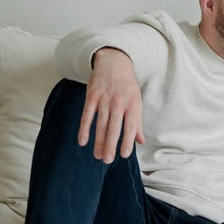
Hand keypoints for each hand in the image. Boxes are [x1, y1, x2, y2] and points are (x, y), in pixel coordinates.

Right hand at [78, 48, 144, 163]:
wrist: (114, 62)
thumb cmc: (127, 86)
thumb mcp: (136, 101)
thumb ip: (137, 122)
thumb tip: (140, 141)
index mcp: (133, 104)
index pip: (131, 125)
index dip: (127, 140)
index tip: (124, 155)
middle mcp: (119, 102)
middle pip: (114, 127)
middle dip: (110, 145)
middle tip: (107, 160)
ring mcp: (104, 99)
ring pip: (100, 124)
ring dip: (98, 141)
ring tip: (97, 155)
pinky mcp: (92, 96)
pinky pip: (87, 115)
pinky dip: (84, 128)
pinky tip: (82, 141)